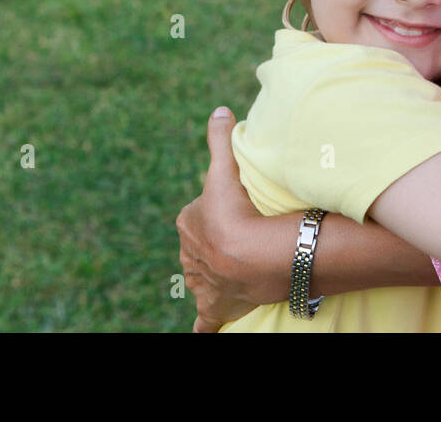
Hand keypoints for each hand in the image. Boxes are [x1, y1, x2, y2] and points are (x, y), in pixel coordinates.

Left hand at [176, 107, 273, 331]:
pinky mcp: (217, 306)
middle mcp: (190, 255)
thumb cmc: (236, 210)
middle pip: (203, 244)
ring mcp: (203, 283)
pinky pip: (206, 320)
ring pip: (205, 276)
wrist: (251, 255)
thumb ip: (220, 139)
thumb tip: (219, 109)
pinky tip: (203, 330)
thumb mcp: (225, 169)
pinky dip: (205, 324)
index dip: (217, 209)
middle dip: (216, 242)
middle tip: (243, 236)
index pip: (199, 213)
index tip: (236, 207)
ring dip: (216, 275)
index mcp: (189, 223)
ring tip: (237, 271)